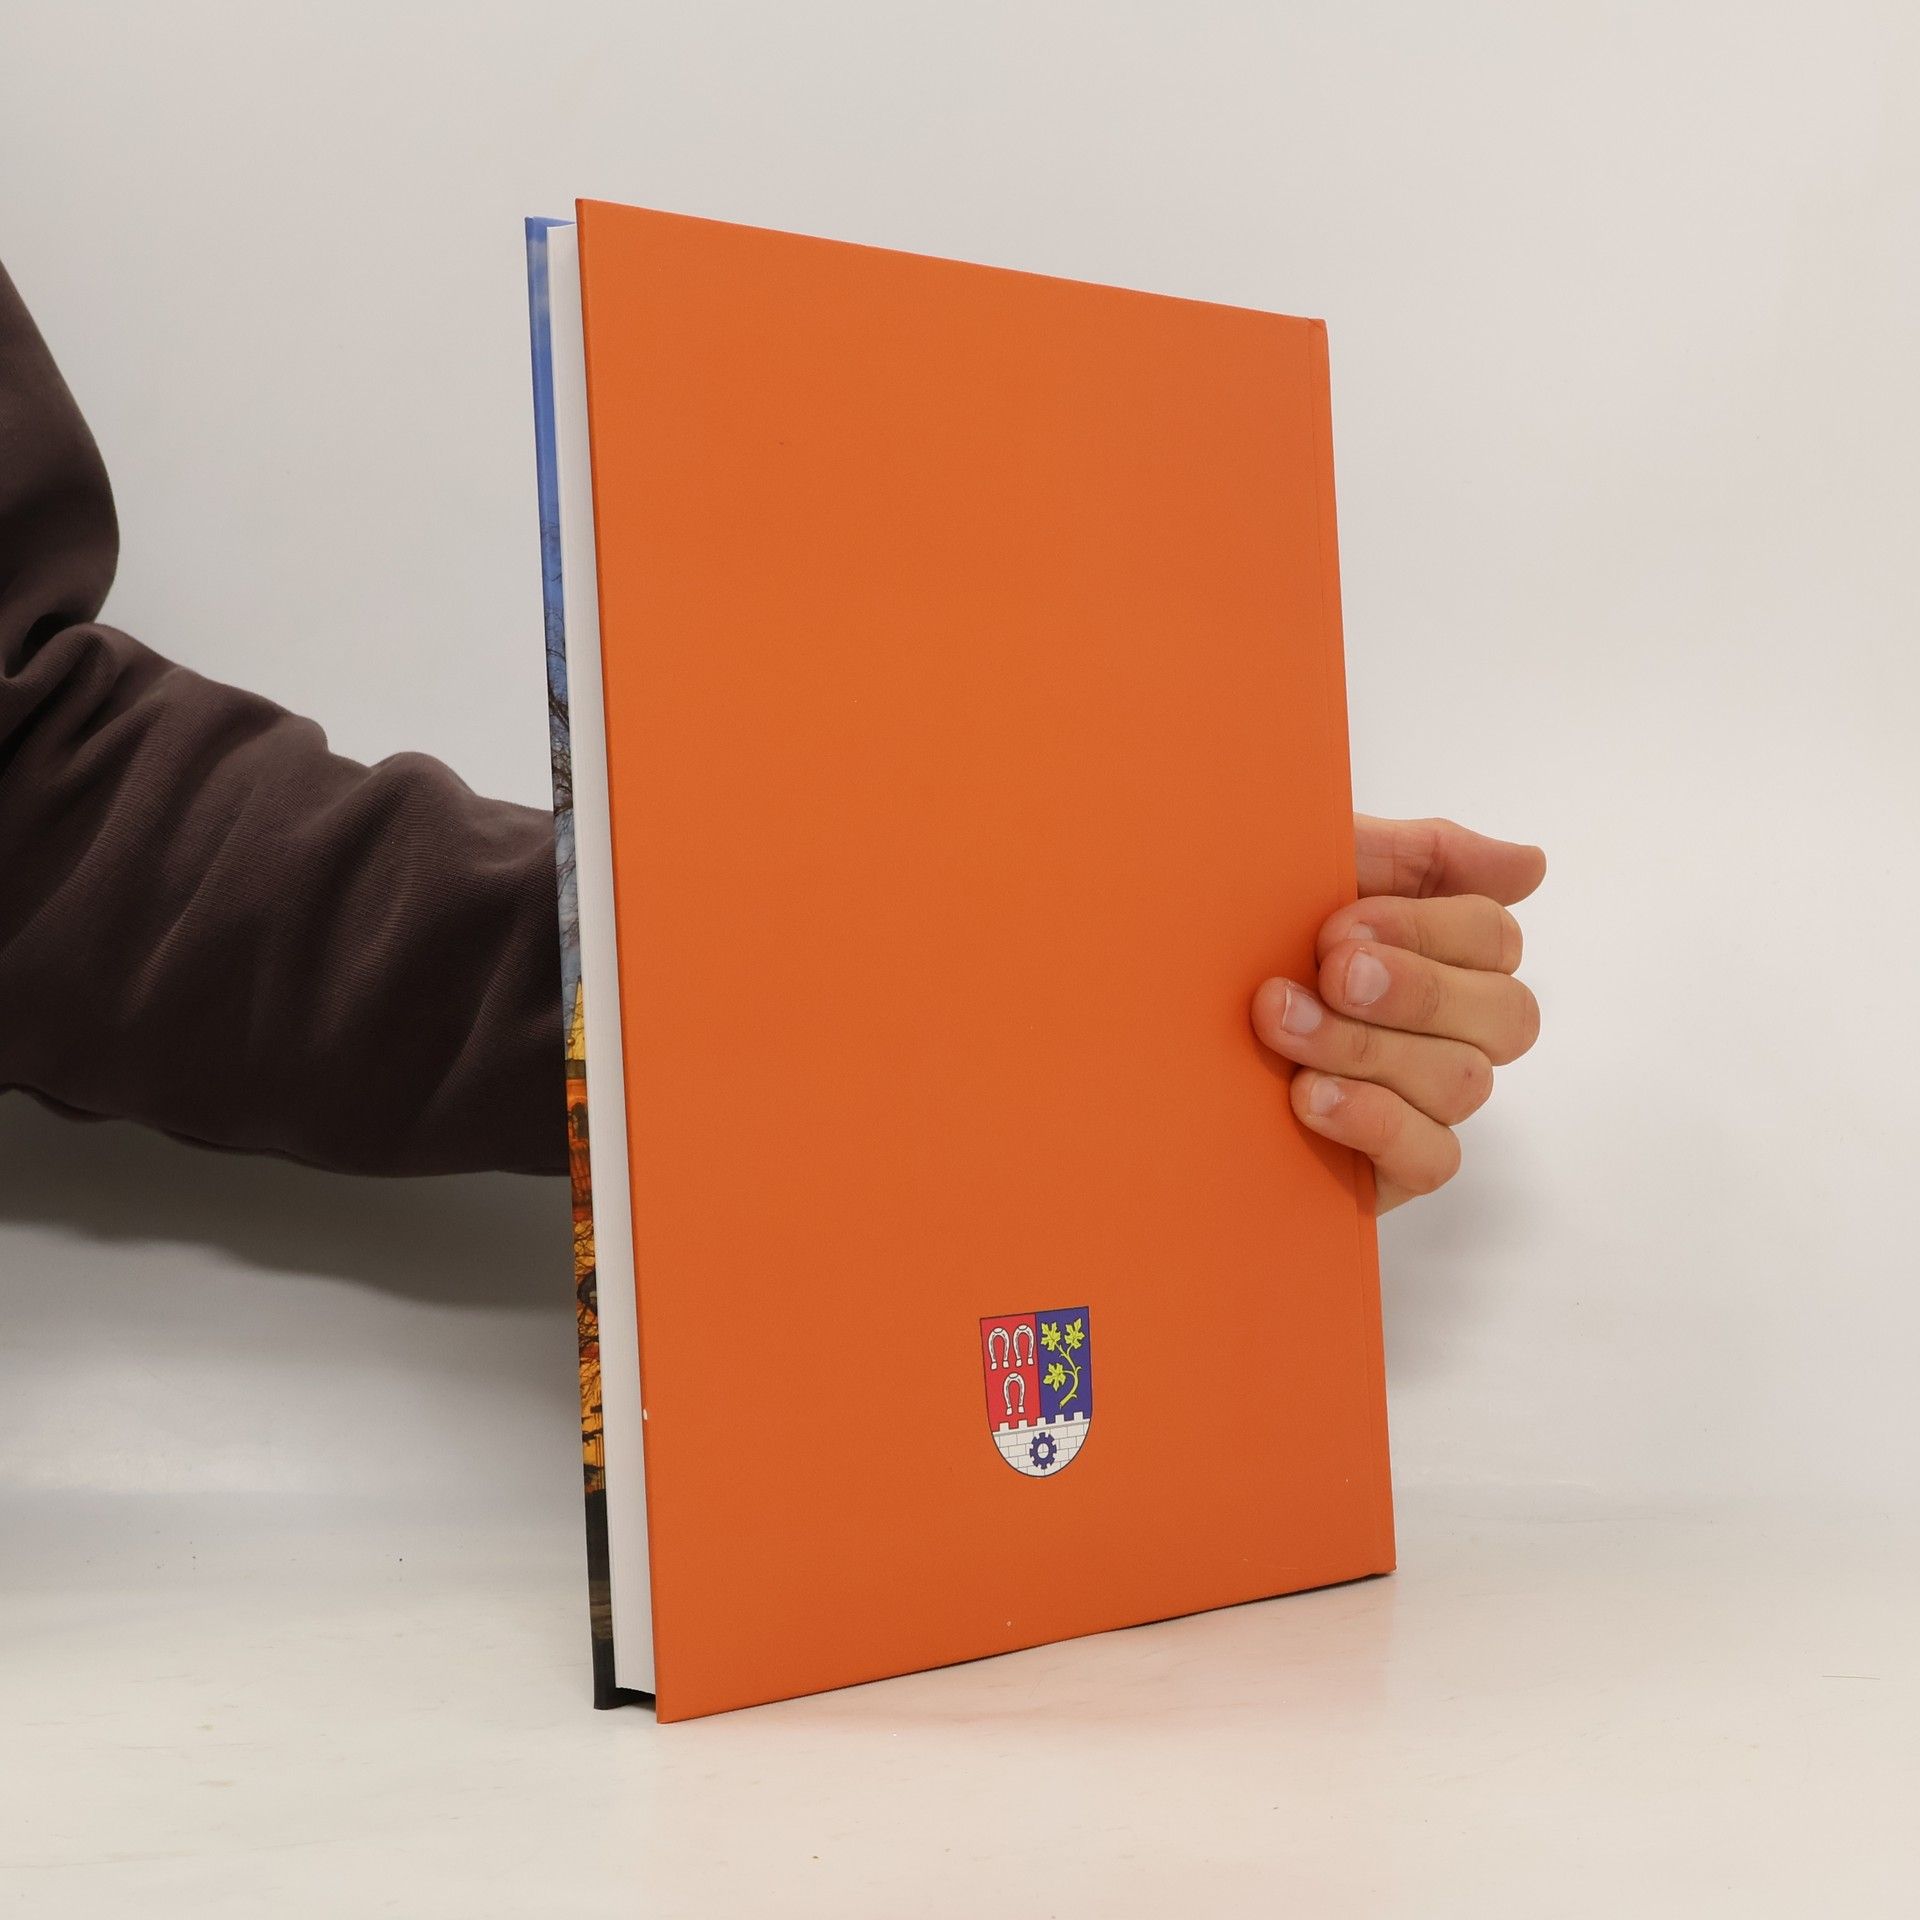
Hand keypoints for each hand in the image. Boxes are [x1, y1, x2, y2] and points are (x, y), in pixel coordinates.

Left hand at [1250, 816, 1544, 1213]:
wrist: (1133, 1034)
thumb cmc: (1228, 940)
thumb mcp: (1308, 871)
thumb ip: (1417, 857)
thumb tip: (1532, 865)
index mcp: (1433, 953)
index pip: (1494, 937)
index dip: (1429, 928)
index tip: (1337, 925)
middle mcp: (1442, 1031)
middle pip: (1506, 1015)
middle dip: (1413, 988)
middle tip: (1328, 973)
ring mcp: (1420, 1103)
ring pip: (1463, 1082)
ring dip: (1367, 1047)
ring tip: (1279, 1025)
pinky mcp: (1389, 1170)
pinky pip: (1435, 1158)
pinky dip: (1373, 1120)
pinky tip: (1304, 1098)